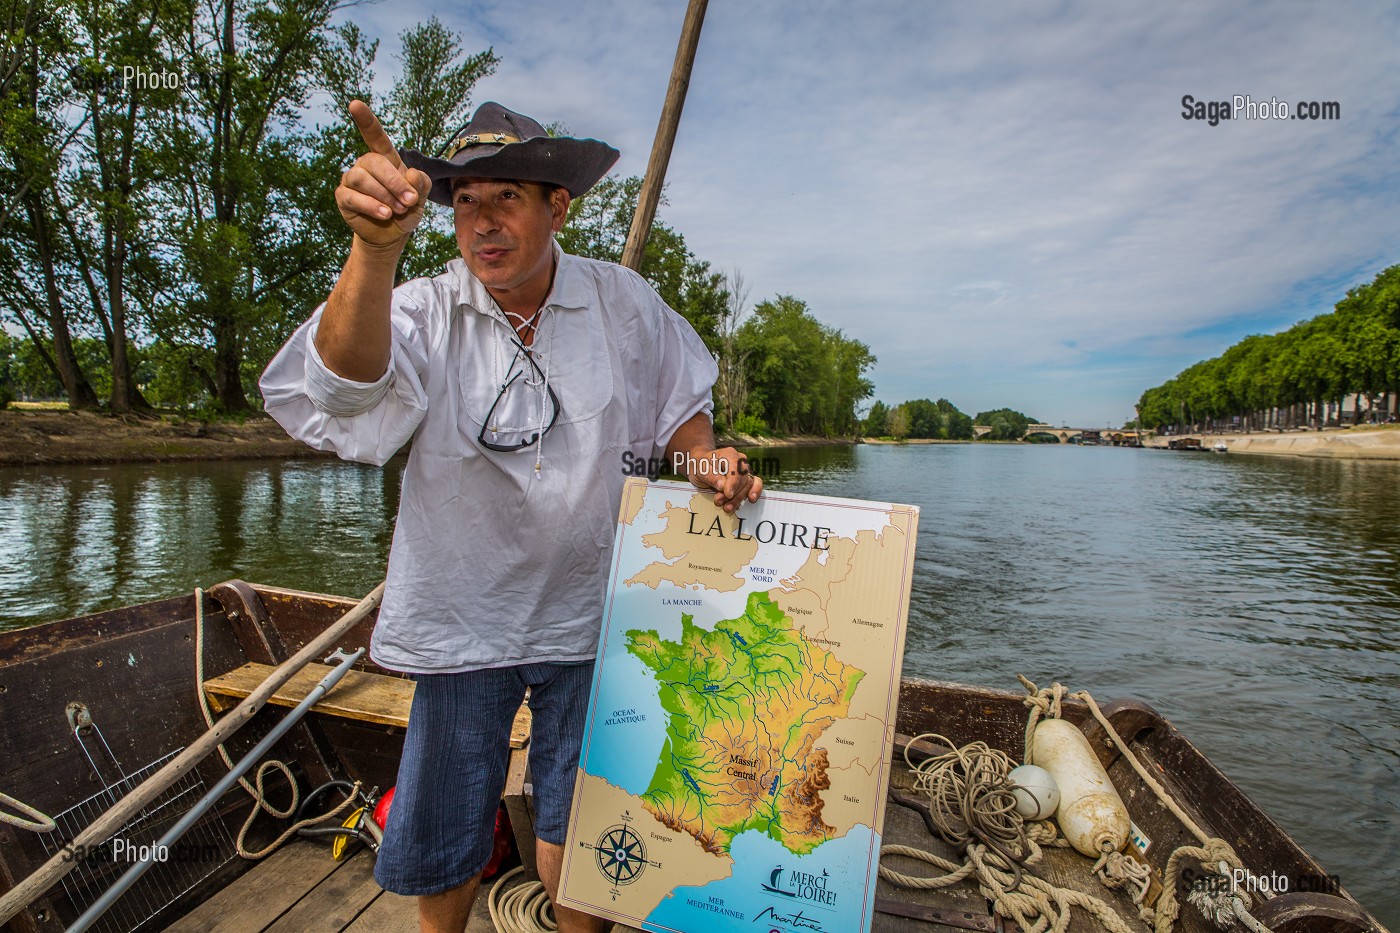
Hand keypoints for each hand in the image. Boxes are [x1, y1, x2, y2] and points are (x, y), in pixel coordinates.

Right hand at [336, 100, 431, 247]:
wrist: (392, 235)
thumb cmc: (405, 210)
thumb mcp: (419, 198)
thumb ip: (421, 184)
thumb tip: (410, 173)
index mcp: (385, 159)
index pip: (374, 136)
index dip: (366, 121)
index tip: (355, 104)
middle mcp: (365, 165)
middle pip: (373, 161)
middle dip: (394, 182)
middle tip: (408, 201)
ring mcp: (352, 180)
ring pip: (362, 178)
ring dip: (384, 195)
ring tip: (396, 210)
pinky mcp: (344, 197)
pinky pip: (353, 196)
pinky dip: (371, 205)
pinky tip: (384, 213)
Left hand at [684, 447, 762, 512]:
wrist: (702, 467)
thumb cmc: (701, 466)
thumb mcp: (701, 470)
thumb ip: (711, 477)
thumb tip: (722, 486)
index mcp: (729, 455)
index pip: (736, 469)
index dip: (733, 483)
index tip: (728, 494)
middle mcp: (740, 461)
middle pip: (743, 478)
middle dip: (733, 493)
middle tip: (719, 501)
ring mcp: (745, 470)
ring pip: (748, 484)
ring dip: (738, 498)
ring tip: (727, 508)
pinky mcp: (746, 479)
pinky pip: (755, 484)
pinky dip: (755, 492)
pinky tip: (751, 499)